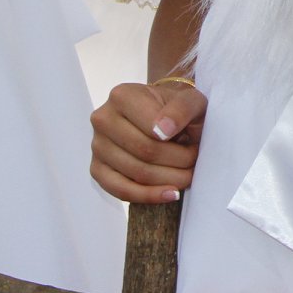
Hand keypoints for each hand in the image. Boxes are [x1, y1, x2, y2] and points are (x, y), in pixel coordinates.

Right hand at [88, 80, 206, 203]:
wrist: (165, 118)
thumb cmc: (178, 110)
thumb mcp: (190, 101)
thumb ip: (181, 109)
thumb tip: (162, 131)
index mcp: (122, 96)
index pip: (152, 130)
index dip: (179, 144)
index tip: (195, 146)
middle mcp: (103, 119)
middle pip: (145, 152)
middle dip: (177, 163)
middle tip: (195, 163)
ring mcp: (97, 146)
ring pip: (136, 173)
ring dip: (168, 180)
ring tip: (188, 175)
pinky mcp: (97, 169)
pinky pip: (121, 190)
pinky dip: (149, 196)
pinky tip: (171, 194)